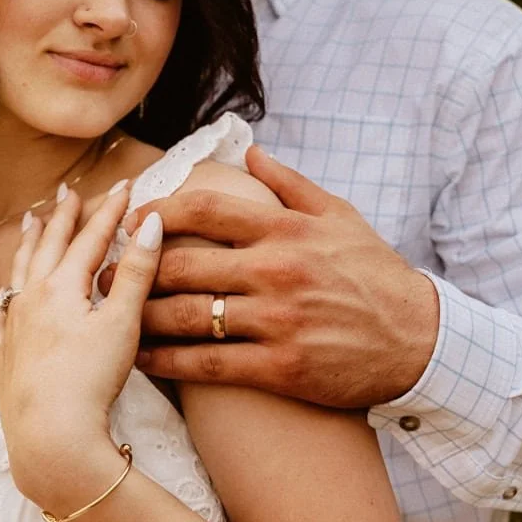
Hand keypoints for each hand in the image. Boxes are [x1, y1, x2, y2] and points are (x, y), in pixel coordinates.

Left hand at [0, 183, 164, 508]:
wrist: (50, 438)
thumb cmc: (89, 382)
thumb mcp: (123, 323)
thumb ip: (137, 271)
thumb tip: (151, 222)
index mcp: (63, 286)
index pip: (91, 238)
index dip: (110, 210)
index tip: (124, 185)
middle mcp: (32, 299)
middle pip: (49, 246)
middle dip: (63, 217)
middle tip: (68, 192)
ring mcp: (12, 327)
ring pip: (20, 273)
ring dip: (29, 245)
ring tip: (31, 222)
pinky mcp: (4, 357)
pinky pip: (0, 314)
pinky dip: (6, 296)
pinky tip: (6, 296)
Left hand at [107, 145, 439, 408]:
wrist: (418, 341)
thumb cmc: (374, 274)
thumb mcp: (339, 216)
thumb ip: (288, 183)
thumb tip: (247, 154)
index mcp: (286, 229)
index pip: (205, 211)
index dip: (157, 213)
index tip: (131, 220)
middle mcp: (277, 271)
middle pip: (183, 265)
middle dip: (133, 268)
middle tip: (103, 272)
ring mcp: (278, 321)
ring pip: (188, 316)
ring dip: (140, 316)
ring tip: (112, 315)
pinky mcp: (280, 367)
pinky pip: (208, 363)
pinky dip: (167, 361)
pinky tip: (142, 358)